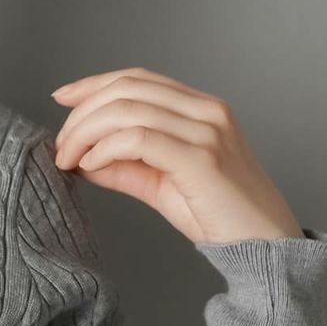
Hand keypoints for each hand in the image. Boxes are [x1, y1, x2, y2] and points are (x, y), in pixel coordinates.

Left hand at [50, 67, 305, 243]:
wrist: (265, 246)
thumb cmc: (219, 216)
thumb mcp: (161, 185)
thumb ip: (124, 167)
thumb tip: (81, 157)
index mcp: (201, 108)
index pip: (138, 79)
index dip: (94, 83)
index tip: (62, 97)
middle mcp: (207, 110)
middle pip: (127, 89)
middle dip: (83, 113)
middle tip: (61, 145)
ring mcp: (207, 131)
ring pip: (128, 110)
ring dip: (86, 132)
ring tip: (68, 158)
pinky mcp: (201, 158)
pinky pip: (138, 139)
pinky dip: (105, 148)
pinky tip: (91, 165)